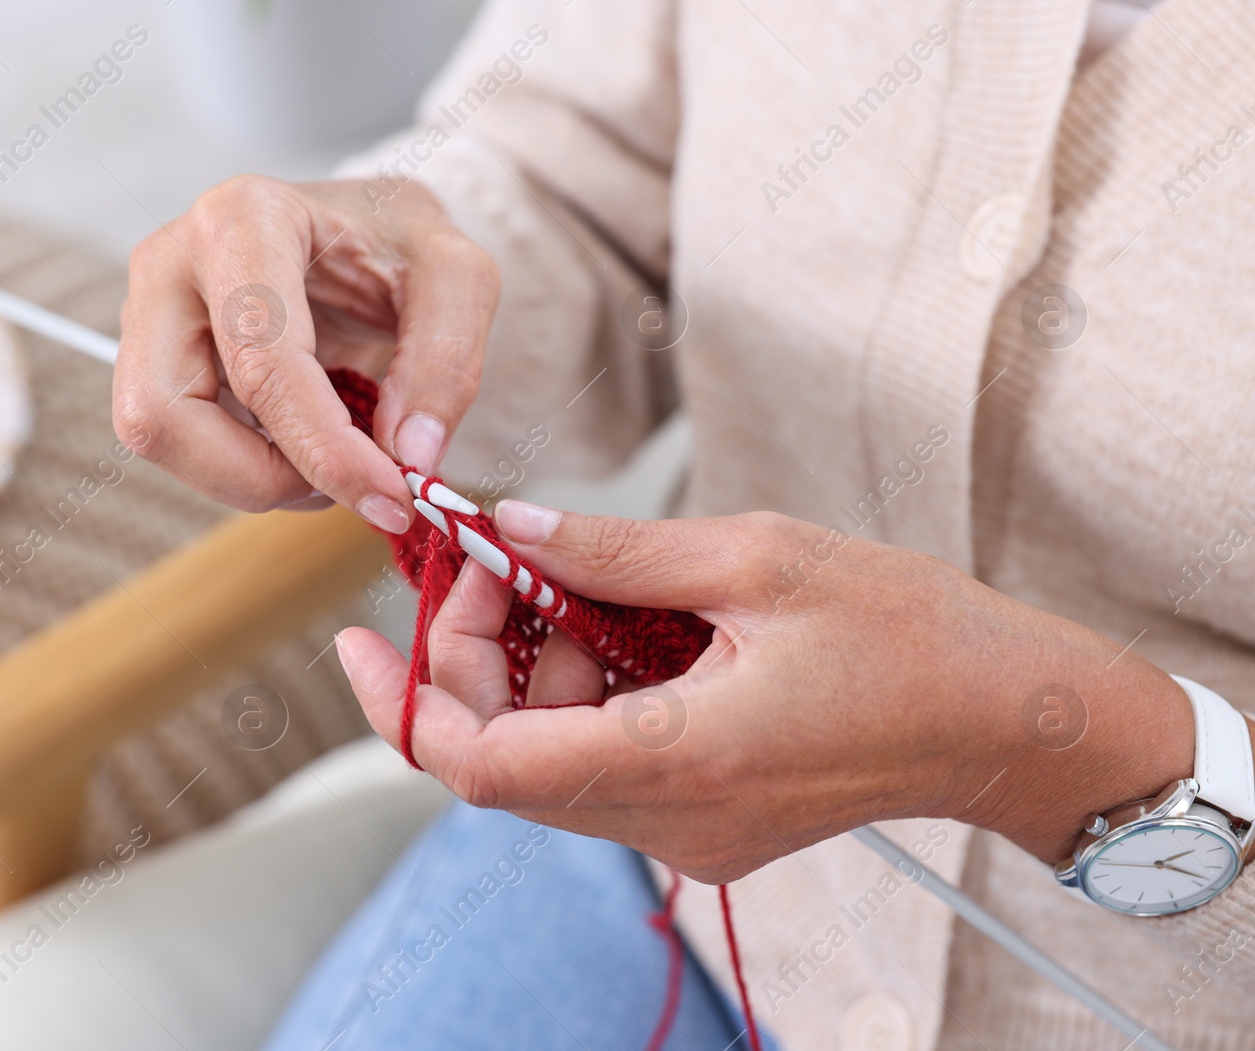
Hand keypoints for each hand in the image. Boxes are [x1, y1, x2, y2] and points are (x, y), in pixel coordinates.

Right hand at [113, 176, 498, 530]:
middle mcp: (171, 264)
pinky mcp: (152, 360)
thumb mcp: (458, 278)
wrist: (363, 231)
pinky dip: (247, 472)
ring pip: (159, 440)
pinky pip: (181, 445)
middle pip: (164, 413)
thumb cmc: (400, 242)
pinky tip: (302, 451)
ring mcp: (149, 315)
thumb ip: (446, 363)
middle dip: (261, 476)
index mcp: (243, 220)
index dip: (324, 448)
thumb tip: (408, 458)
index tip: (391, 496)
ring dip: (253, 480)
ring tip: (334, 463)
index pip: (262, 363)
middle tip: (348, 483)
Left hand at [337, 504, 1196, 882]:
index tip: (358, 634)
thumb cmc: (909, 631)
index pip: (483, 766)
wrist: (1004, 718)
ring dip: (527, 674)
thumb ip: (616, 549)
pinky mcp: (705, 823)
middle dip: (468, 659)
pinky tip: (618, 627)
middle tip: (492, 562)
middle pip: (500, 761)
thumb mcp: (758, 555)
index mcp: (682, 757)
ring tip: (574, 581)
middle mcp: (674, 819)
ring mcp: (689, 834)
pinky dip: (578, 696)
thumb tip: (509, 527)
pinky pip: (598, 768)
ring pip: (544, 764)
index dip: (400, 701)